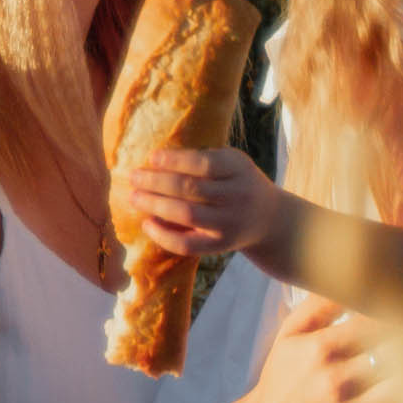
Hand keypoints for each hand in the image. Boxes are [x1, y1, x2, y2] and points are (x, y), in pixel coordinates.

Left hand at [117, 146, 283, 256]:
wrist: (269, 218)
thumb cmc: (239, 182)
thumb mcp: (233, 163)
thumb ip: (204, 160)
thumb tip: (155, 161)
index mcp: (238, 168)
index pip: (204, 163)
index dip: (175, 160)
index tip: (151, 157)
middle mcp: (236, 195)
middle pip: (191, 188)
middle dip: (157, 182)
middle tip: (133, 177)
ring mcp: (228, 223)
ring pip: (187, 214)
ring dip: (155, 205)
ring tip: (134, 197)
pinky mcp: (220, 245)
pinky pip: (188, 244)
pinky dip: (164, 235)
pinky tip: (147, 224)